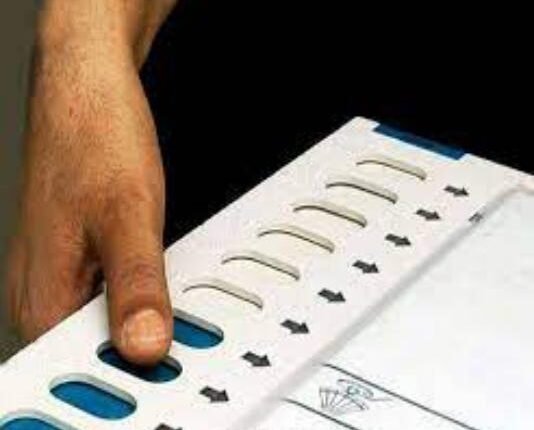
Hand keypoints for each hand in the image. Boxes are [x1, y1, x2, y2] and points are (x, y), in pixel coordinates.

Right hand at [6, 0, 175, 365]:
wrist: (87, 88)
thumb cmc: (95, 137)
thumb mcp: (129, 215)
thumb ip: (137, 285)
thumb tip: (144, 344)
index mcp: (43, 294)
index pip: (81, 371)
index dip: (130, 378)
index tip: (171, 371)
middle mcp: (45, 290)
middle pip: (95, 351)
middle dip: (141, 349)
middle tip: (184, 337)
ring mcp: (61, 273)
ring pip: (106, 322)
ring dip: (143, 322)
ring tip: (175, 311)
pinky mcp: (78, 255)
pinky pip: (110, 295)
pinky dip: (140, 298)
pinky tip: (159, 287)